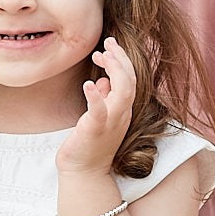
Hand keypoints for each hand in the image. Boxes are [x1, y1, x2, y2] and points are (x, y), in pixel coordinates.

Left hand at [57, 38, 135, 175]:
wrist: (84, 173)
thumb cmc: (88, 145)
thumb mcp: (98, 118)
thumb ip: (103, 99)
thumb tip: (101, 82)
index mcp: (122, 110)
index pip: (129, 80)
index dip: (121, 62)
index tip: (106, 49)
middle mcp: (121, 114)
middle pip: (130, 80)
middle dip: (121, 58)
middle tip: (108, 42)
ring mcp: (110, 123)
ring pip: (123, 92)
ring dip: (115, 70)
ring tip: (102, 55)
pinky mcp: (95, 130)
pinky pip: (99, 111)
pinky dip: (95, 96)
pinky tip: (88, 84)